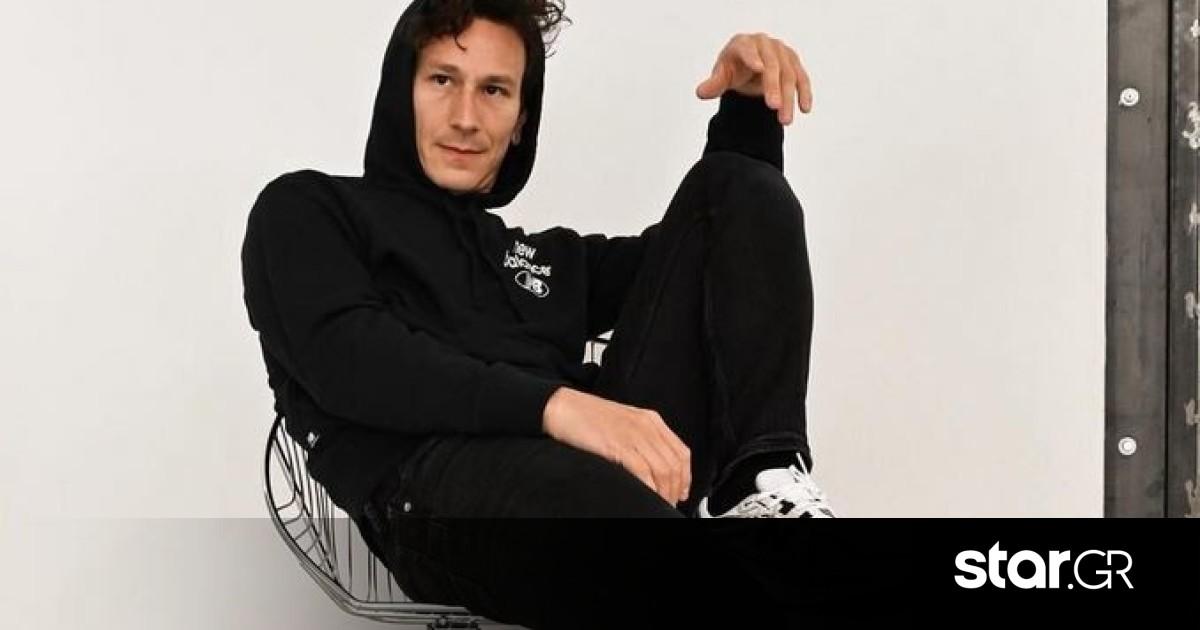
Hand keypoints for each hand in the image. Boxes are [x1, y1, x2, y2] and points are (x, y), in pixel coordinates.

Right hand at [542, 387, 690, 505]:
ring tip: (658, 503)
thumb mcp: (624, 423)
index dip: (685, 476)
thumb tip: (653, 466)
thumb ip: (642, 439)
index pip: (681, 452)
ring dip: (664, 492)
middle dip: (675, 489)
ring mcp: (633, 434)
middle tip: (668, 503)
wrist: (562, 407)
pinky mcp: (618, 445)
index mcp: (650, 420)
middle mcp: (647, 426)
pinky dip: (648, 488)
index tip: (682, 492)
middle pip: (675, 464)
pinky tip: (646, 496)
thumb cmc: (587, 417)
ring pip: (663, 470)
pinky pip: (643, 471)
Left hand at [695, 32, 812, 124]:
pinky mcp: (793, 63)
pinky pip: (801, 78)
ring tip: (785, 120)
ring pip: (789, 75)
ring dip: (789, 98)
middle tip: (773, 108)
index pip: (747, 48)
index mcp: (743, 43)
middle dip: (774, 87)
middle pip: (772, 65)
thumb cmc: (733, 69)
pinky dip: (804, 93)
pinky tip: (804, 109)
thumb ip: (713, 84)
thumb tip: (701, 92)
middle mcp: (764, 44)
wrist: (748, 68)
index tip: (759, 68)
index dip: (753, 57)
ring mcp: (781, 52)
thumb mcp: (721, 76)